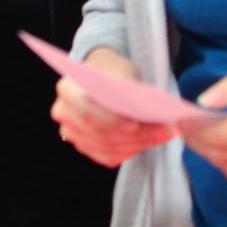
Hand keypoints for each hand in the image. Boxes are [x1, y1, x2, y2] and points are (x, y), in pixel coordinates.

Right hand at [50, 47, 176, 166]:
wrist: (105, 79)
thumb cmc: (113, 73)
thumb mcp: (121, 70)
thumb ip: (128, 89)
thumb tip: (146, 110)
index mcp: (67, 89)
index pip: (84, 109)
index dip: (109, 120)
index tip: (135, 124)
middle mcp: (64, 112)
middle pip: (97, 132)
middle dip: (132, 135)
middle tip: (161, 130)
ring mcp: (72, 133)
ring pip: (105, 146)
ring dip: (137, 143)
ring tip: (161, 134)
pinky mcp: (84, 146)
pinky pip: (107, 156)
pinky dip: (131, 151)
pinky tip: (148, 141)